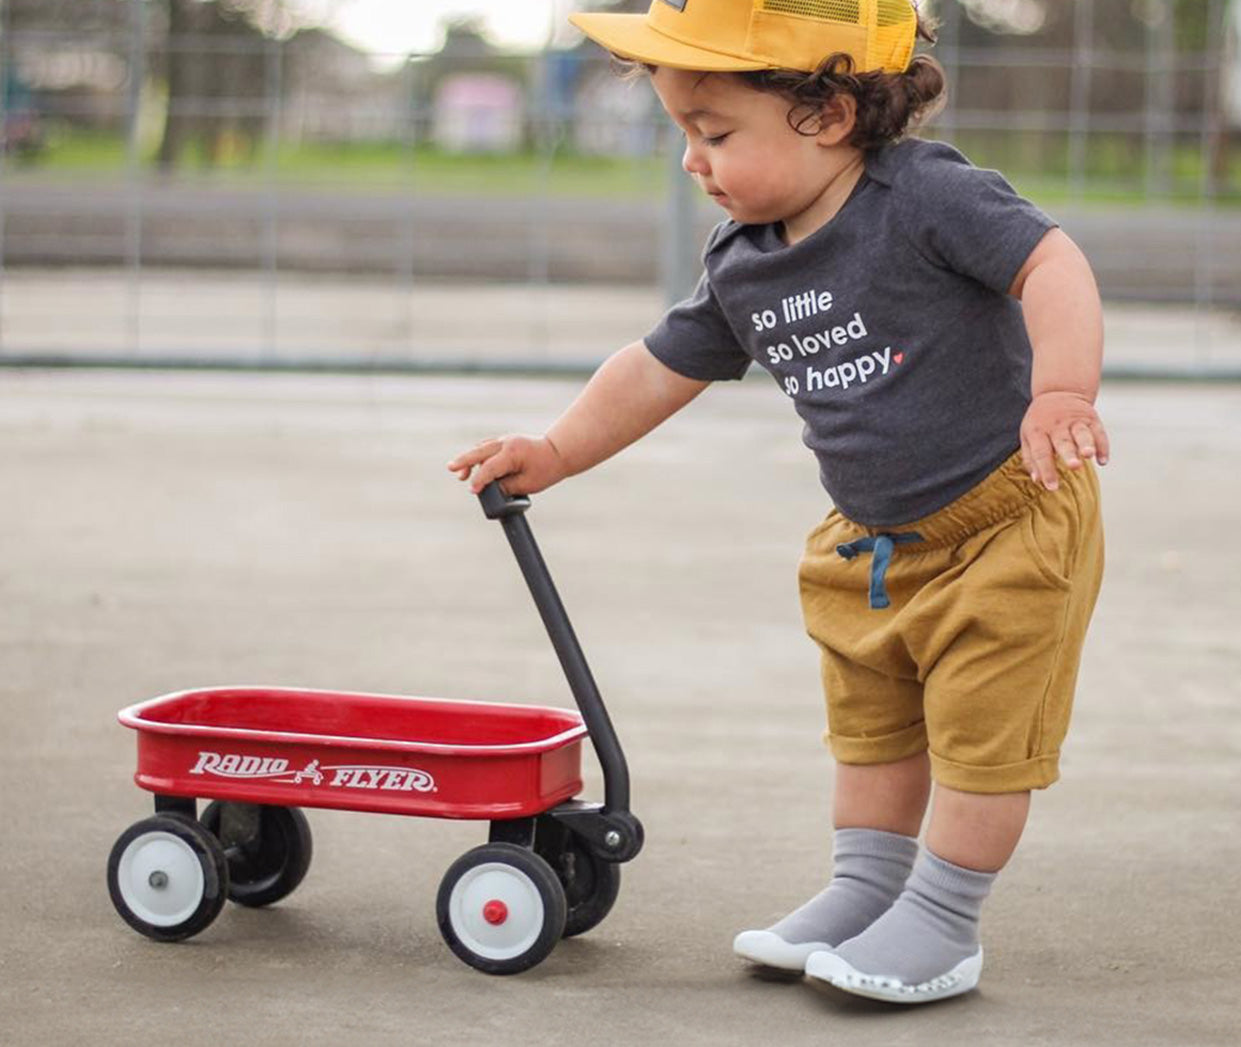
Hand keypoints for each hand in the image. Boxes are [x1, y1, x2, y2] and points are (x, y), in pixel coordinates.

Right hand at [447, 434, 568, 494]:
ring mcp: (505, 440)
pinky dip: (478, 456)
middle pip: (479, 452)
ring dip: (469, 459)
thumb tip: (490, 489)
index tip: (473, 491)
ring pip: (481, 448)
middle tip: (451, 469)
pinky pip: (487, 447)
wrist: (558, 452)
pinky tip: (473, 466)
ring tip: (460, 473)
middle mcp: (506, 443)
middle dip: (464, 461)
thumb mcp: (528, 484)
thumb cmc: (546, 469)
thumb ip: (506, 487)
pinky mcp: (504, 442)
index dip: (480, 480)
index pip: (490, 468)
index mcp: (513, 453)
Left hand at [1020, 391, 1109, 490]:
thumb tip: (1037, 480)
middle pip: (1063, 441)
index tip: (1052, 487)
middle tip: (1074, 466)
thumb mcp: (1028, 436)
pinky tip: (1103, 460)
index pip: (1041, 452)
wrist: (1058, 392)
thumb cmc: (1040, 422)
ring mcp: (1075, 420)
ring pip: (1082, 433)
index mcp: (1037, 430)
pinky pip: (1099, 432)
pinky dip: (1102, 446)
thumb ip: (1031, 458)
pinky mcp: (1091, 418)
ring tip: (1089, 455)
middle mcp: (1056, 425)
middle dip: (1069, 454)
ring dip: (1087, 444)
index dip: (1047, 470)